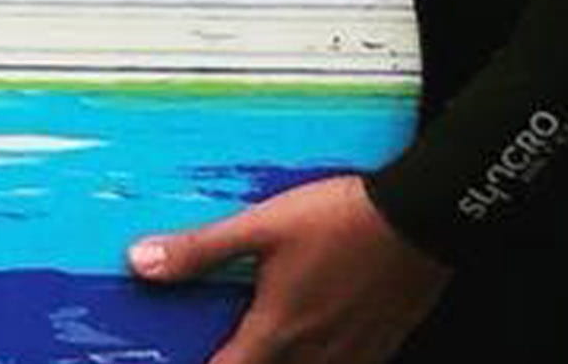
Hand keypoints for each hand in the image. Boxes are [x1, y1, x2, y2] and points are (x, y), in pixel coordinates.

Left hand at [130, 174, 447, 363]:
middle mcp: (320, 350)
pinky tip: (321, 344)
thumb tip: (142, 263)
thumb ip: (200, 250)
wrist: (426, 217)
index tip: (192, 362)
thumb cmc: (343, 220)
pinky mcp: (387, 338)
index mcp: (281, 329)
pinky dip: (329, 361)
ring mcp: (358, 349)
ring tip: (271, 348)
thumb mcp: (261, 228)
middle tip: (236, 350)